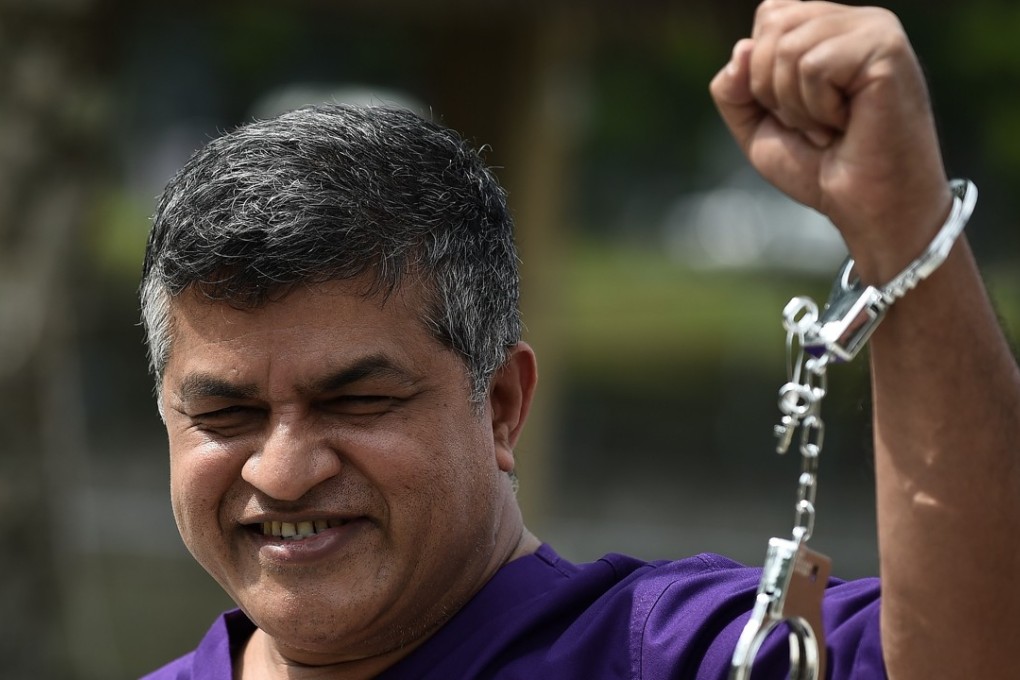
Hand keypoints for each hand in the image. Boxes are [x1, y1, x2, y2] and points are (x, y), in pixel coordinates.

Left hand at [710, 0, 952, 282]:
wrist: (865, 206)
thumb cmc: (820, 167)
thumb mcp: (757, 126)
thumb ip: (733, 88)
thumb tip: (743, 48)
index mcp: (830, 28)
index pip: (770, 13)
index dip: (761, 72)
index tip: (797, 111)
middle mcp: (856, 20)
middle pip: (772, 24)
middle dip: (773, 89)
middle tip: (813, 123)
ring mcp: (875, 29)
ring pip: (788, 47)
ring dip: (797, 105)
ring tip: (831, 126)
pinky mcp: (886, 48)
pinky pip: (814, 66)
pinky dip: (818, 108)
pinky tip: (848, 124)